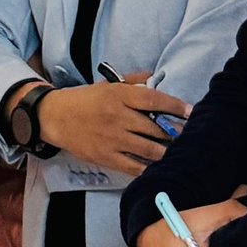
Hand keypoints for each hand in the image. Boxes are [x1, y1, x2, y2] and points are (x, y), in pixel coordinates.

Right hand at [35, 76, 189, 174]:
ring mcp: (113, 139)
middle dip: (175, 133)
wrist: (56, 118)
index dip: (175, 106)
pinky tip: (159, 168)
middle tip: (187, 136)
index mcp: (119, 96)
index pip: (154, 100)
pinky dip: (150, 169)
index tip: (191, 111)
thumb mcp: (108, 85)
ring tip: (177, 152)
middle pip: (156, 128)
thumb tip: (156, 78)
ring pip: (150, 150)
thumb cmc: (85, 100)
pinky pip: (135, 167)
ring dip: (167, 152)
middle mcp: (118, 117)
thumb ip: (133, 82)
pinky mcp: (107, 157)